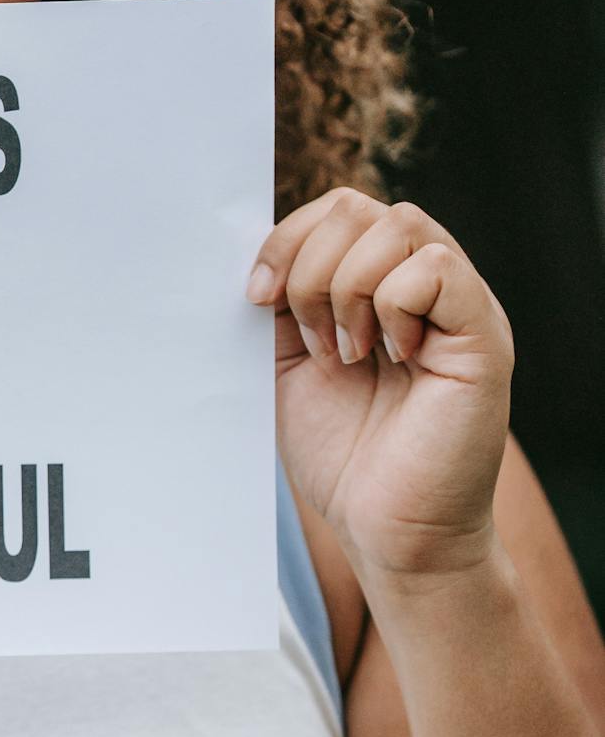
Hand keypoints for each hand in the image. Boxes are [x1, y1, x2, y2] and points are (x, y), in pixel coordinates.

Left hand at [246, 188, 512, 584]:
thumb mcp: (289, 363)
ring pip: (398, 224)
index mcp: (378, 283)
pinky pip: (435, 268)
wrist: (387, 530)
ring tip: (350, 355)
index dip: (285, 240)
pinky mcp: (483, 333)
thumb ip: (280, 302)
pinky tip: (394, 359)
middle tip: (315, 343)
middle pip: (358, 206)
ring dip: (347, 291)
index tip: (256, 298)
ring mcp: (458, 304)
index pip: (335, 210)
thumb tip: (253, 252)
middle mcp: (424, 282)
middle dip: (310, 270)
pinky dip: (392, 308)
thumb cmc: (343, 455)